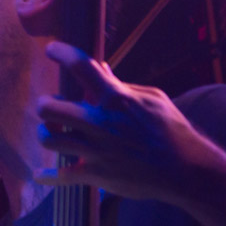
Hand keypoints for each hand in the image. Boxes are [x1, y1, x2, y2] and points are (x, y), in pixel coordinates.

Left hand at [34, 42, 225, 204]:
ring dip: (46, 134)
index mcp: (115, 99)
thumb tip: (101, 68)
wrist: (185, 170)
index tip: (51, 49)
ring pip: (49, 140)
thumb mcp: (152, 99)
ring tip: (53, 133)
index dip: (61, 53)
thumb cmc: (171, 129)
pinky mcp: (96, 174)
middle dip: (45, 105)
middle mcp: (100, 123)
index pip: (81, 66)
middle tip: (49, 107)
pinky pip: (60, 176)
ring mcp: (95, 150)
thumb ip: (122, 85)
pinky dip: (47, 177)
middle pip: (49, 108)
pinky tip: (40, 174)